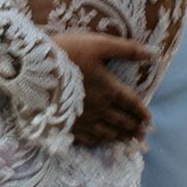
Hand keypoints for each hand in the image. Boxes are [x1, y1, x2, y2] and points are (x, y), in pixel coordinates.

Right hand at [51, 31, 152, 145]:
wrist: (32, 69)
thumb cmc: (67, 52)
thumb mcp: (99, 44)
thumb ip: (127, 50)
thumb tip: (154, 53)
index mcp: (109, 89)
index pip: (131, 103)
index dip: (142, 111)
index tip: (149, 119)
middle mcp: (99, 109)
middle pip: (121, 121)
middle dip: (134, 127)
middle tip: (142, 134)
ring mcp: (83, 120)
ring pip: (107, 133)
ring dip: (120, 137)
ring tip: (128, 140)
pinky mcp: (67, 125)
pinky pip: (88, 139)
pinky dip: (99, 141)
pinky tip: (100, 141)